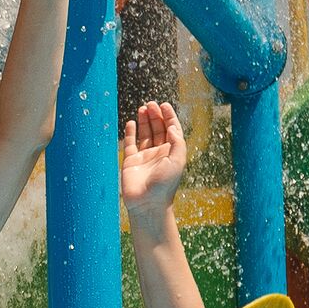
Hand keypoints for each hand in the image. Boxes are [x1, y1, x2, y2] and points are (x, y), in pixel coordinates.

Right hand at [120, 101, 189, 218]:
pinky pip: (130, 143)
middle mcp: (159, 153)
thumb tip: (172, 126)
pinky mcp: (131, 162)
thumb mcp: (177, 161)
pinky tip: (131, 122)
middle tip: (151, 104)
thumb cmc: (165, 185)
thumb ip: (177, 142)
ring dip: (144, 121)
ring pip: (145, 134)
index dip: (169, 116)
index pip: (171, 130)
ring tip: (143, 108)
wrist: (147, 203)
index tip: (164, 105)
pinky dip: (131, 132)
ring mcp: (144, 157)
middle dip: (155, 115)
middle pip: (158, 129)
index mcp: (172, 152)